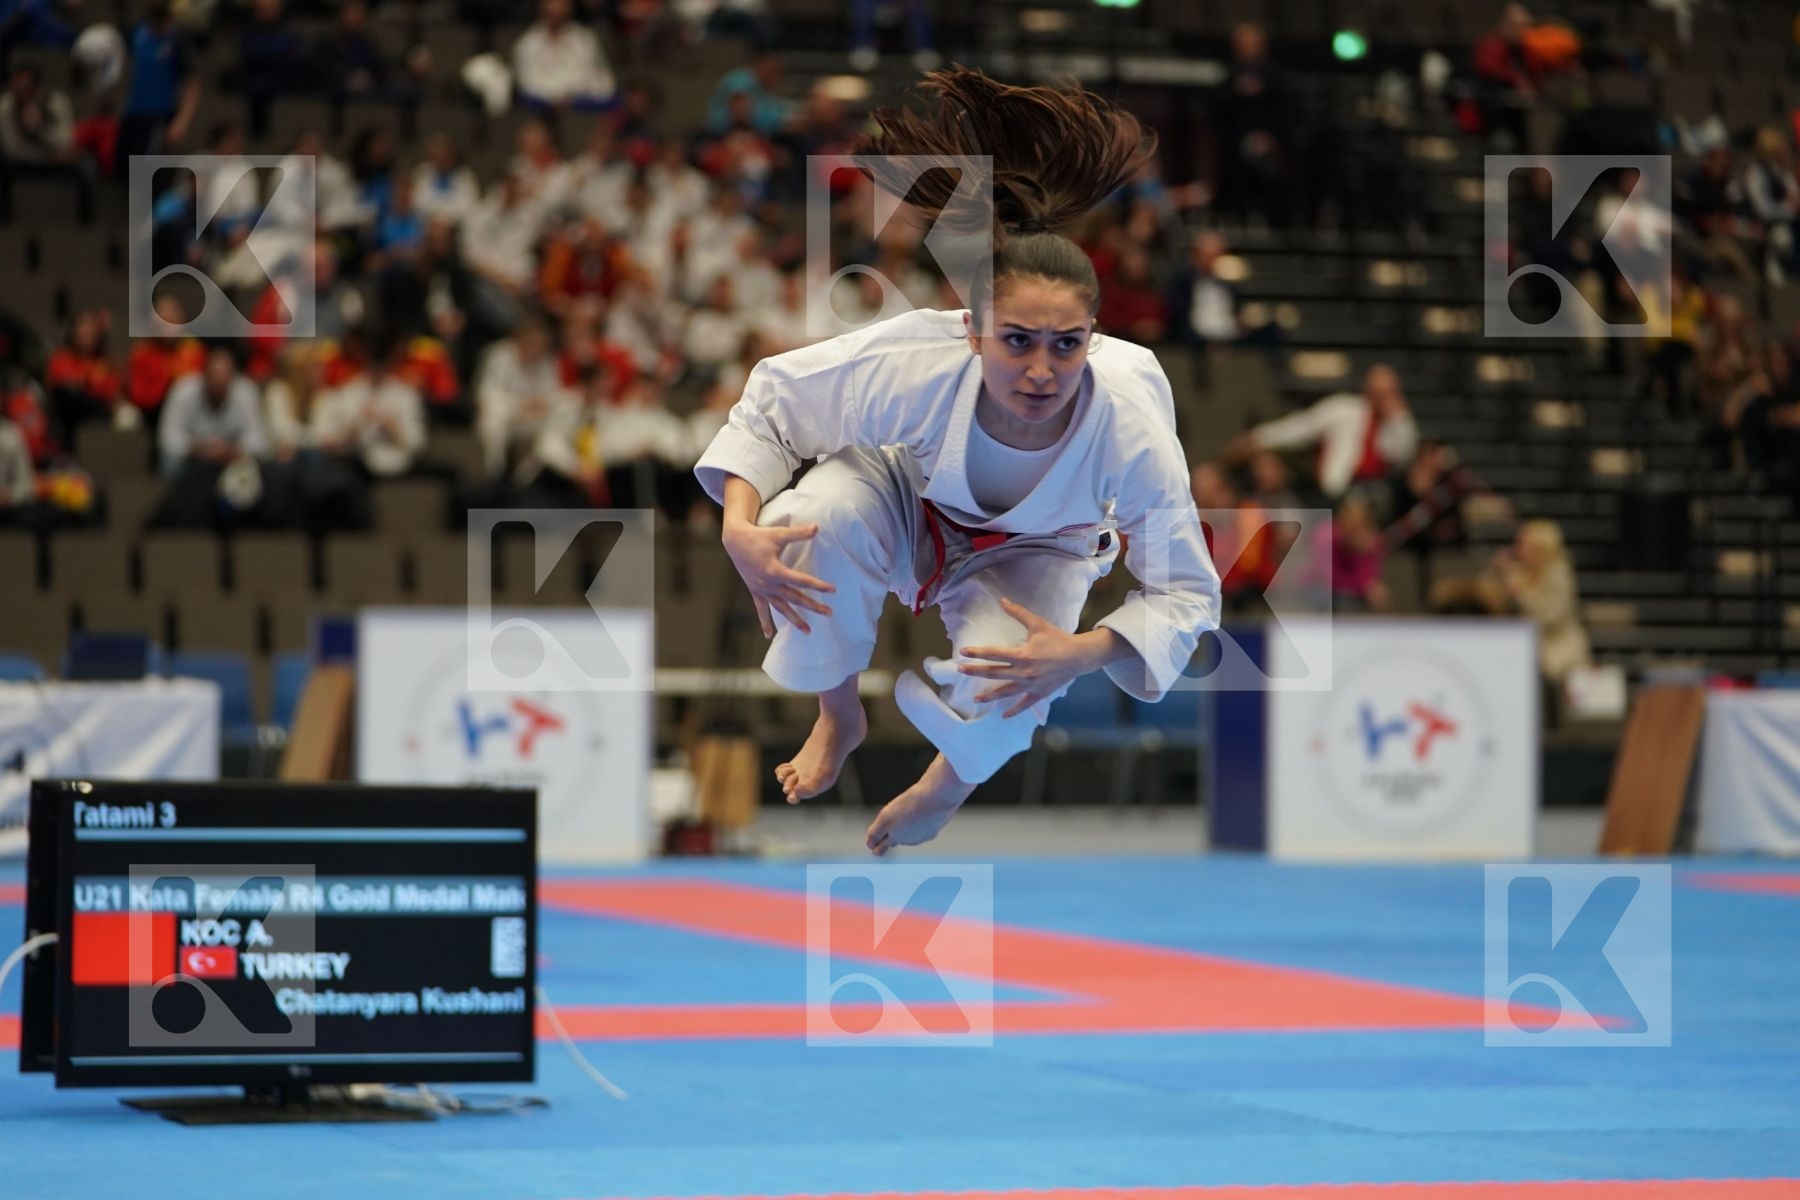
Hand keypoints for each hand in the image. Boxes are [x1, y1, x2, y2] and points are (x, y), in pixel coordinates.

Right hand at [721, 519, 834, 636]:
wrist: (735, 541)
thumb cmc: (759, 536)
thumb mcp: (779, 534)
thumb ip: (798, 533)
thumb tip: (817, 527)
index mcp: (775, 569)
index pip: (800, 580)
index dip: (817, 585)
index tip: (832, 590)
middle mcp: (769, 583)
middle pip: (794, 598)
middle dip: (812, 606)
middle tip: (829, 613)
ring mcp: (762, 589)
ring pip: (781, 608)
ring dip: (794, 620)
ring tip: (808, 631)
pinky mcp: (756, 591)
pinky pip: (761, 609)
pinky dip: (765, 622)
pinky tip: (769, 635)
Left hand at [956, 598, 1096, 718]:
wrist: (1079, 656)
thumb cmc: (1058, 638)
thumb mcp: (1037, 624)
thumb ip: (1018, 613)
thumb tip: (1002, 600)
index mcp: (1023, 655)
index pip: (994, 654)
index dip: (977, 653)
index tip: (962, 652)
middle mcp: (1024, 672)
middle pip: (995, 673)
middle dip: (976, 672)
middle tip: (960, 671)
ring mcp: (1031, 685)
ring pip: (1006, 692)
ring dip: (990, 696)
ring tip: (975, 699)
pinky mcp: (1040, 693)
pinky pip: (1024, 704)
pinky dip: (1014, 711)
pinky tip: (1003, 716)